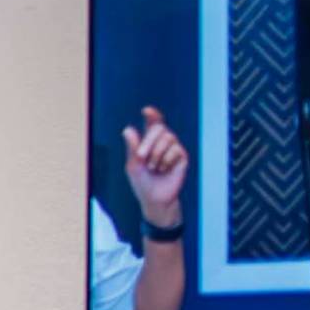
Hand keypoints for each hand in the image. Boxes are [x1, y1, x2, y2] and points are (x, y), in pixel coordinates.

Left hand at [124, 106, 189, 227]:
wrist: (155, 199)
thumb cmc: (142, 182)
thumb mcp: (133, 165)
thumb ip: (132, 147)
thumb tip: (127, 129)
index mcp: (148, 142)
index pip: (152, 124)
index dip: (152, 115)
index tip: (147, 110)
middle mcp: (162, 142)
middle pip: (159, 127)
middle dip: (148, 141)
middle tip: (141, 157)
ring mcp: (173, 148)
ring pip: (168, 137)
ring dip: (157, 154)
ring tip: (154, 168)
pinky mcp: (182, 156)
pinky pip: (176, 149)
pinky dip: (166, 161)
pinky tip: (165, 170)